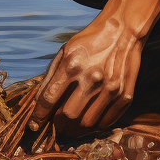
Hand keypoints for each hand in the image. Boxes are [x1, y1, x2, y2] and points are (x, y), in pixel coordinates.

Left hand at [32, 14, 144, 134]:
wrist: (123, 30)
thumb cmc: (90, 41)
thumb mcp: (65, 51)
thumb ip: (50, 76)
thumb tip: (38, 102)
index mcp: (72, 65)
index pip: (49, 99)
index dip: (39, 116)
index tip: (35, 124)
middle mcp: (91, 78)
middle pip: (68, 115)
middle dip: (59, 123)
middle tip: (57, 124)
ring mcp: (110, 88)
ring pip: (86, 123)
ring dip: (75, 129)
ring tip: (71, 126)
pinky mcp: (124, 94)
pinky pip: (106, 122)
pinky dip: (94, 126)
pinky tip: (89, 119)